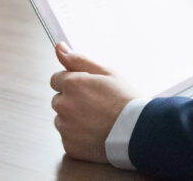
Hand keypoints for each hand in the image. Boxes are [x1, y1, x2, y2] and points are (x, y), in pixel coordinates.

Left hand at [50, 43, 137, 163]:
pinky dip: (78, 136)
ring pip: (62, 119)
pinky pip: (68, 137)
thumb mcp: (106, 73)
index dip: (72, 82)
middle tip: (95, 104)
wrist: (137, 131)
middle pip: (58, 100)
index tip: (85, 88)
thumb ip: (79, 60)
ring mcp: (65, 127)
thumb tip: (59, 47)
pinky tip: (95, 132)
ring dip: (73, 119)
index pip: (56, 79)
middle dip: (72, 100)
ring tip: (97, 120)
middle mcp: (64, 105)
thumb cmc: (125, 100)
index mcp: (72, 84)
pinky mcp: (69, 145)